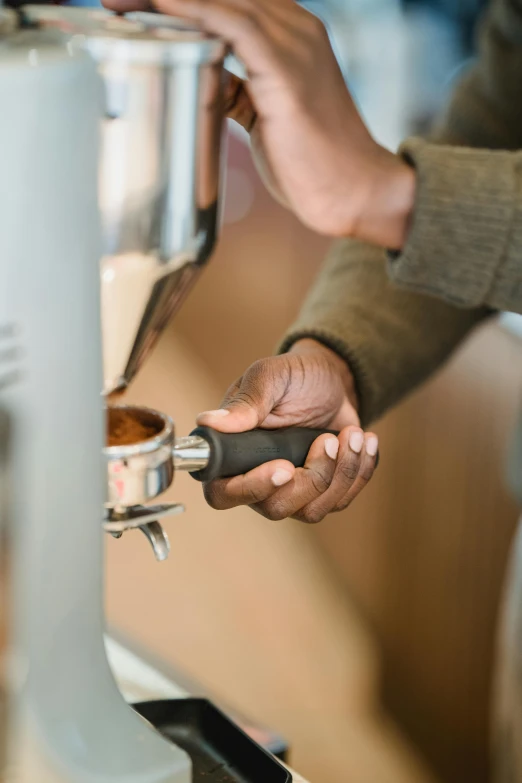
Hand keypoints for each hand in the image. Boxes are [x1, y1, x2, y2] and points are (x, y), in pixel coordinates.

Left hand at [103, 0, 414, 248]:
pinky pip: (234, 26)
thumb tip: (202, 79)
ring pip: (222, 2)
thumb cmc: (313, 163)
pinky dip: (193, 11)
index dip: (181, 2)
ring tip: (120, 4)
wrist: (356, 191)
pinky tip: (158, 6)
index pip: (228, 4)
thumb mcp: (265, 117)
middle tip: (114, 2)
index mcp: (291, 37)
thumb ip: (237, 90)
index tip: (135, 8)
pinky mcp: (287, 71)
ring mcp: (294, 46)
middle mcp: (296, 29)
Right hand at [196, 340, 378, 522]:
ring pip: (311, 510)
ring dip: (341, 472)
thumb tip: (208, 422)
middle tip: (328, 441)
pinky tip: (364, 441)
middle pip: (275, 508)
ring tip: (352, 434)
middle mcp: (256, 479)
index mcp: (232, 453)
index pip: (223, 493)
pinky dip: (359, 471)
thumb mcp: (270, 378)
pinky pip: (340, 501)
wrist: (332, 381)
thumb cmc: (295, 376)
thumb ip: (246, 403)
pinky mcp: (320, 492)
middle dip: (312, 477)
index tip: (284, 466)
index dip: (252, 488)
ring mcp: (289, 490)